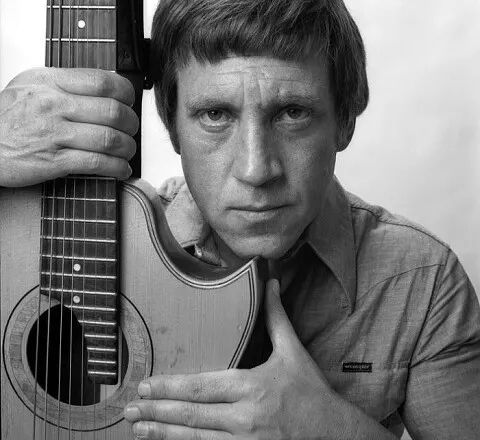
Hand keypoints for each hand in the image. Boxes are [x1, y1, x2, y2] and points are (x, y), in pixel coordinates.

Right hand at [0, 67, 137, 186]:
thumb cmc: (7, 118)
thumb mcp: (31, 87)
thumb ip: (66, 85)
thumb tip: (105, 89)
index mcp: (49, 82)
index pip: (102, 81)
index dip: (126, 93)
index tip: (129, 102)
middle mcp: (53, 105)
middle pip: (113, 111)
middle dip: (131, 124)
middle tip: (130, 130)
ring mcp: (53, 134)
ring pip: (109, 139)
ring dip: (127, 148)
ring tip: (127, 151)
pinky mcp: (53, 161)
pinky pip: (97, 163)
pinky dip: (117, 168)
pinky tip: (121, 169)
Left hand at [124, 278, 338, 439]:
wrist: (334, 434)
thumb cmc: (311, 393)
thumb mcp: (293, 351)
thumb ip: (276, 317)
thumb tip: (271, 283)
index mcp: (250, 387)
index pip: (201, 387)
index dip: (169, 386)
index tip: (146, 386)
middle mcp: (243, 417)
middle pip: (190, 415)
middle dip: (156, 412)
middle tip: (130, 409)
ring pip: (194, 439)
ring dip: (162, 434)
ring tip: (138, 429)